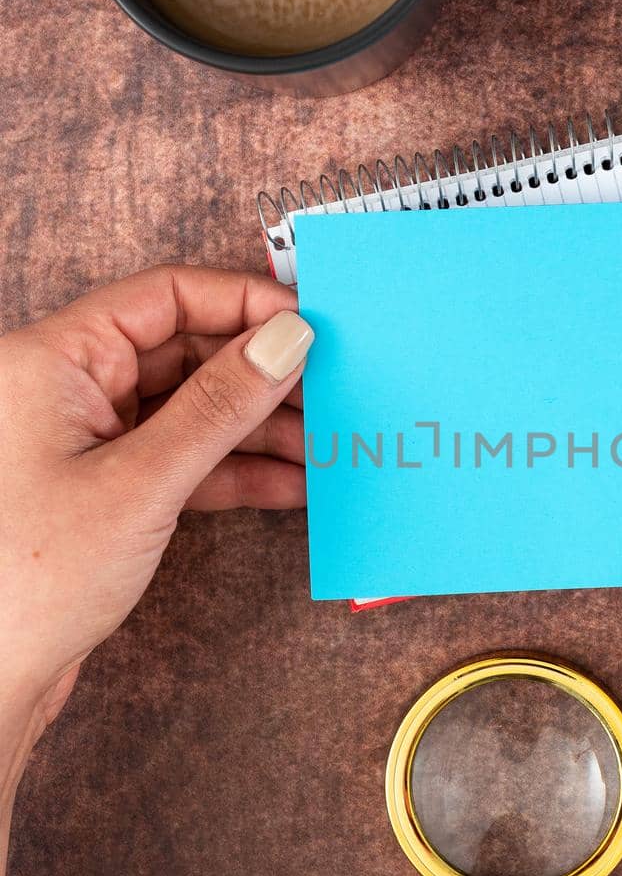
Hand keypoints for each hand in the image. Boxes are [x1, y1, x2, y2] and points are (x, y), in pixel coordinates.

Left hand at [0, 266, 313, 785]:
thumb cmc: (30, 579)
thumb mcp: (142, 482)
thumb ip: (220, 406)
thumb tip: (286, 339)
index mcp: (53, 359)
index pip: (165, 296)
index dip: (244, 302)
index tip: (314, 323)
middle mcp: (66, 389)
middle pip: (184, 351)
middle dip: (263, 373)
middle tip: (336, 389)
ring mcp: (86, 441)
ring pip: (190, 410)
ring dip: (260, 428)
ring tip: (326, 446)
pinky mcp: (104, 490)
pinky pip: (181, 459)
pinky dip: (235, 471)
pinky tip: (293, 485)